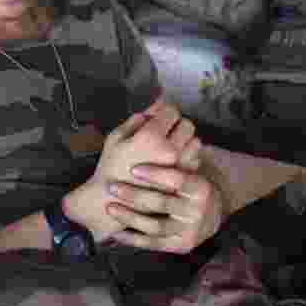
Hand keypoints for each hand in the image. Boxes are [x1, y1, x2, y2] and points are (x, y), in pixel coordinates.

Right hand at [63, 96, 213, 248]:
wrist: (111, 200)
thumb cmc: (110, 165)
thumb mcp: (116, 136)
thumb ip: (138, 118)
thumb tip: (158, 104)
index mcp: (151, 137)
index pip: (172, 111)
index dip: (164, 111)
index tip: (158, 117)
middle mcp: (170, 150)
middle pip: (187, 125)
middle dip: (177, 124)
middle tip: (165, 130)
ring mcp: (179, 167)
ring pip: (195, 141)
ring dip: (185, 140)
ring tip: (169, 145)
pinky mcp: (184, 181)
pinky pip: (195, 160)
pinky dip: (187, 156)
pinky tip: (172, 160)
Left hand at [105, 163, 223, 254]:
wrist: (209, 215)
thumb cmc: (190, 185)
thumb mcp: (189, 169)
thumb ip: (175, 155)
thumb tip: (150, 127)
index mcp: (200, 188)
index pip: (177, 179)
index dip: (155, 174)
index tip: (133, 169)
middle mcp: (197, 211)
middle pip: (163, 203)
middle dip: (135, 195)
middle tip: (112, 187)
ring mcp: (189, 231)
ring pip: (155, 226)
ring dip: (130, 217)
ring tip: (110, 208)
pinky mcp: (179, 246)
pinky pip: (152, 244)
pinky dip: (132, 239)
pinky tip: (116, 232)